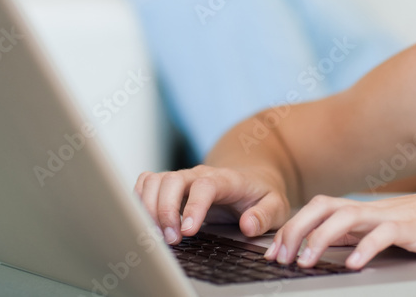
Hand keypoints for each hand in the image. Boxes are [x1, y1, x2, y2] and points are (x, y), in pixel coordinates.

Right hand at [135, 165, 290, 244]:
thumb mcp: (276, 205)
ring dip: (149, 208)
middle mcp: (200, 174)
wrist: (252, 177)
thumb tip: (247, 225)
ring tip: (158, 236)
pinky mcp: (171, 184)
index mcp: (227, 179)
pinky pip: (146, 183)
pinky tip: (146, 223)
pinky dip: (139, 200)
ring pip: (154, 181)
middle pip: (172, 180)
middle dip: (165, 211)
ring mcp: (183, 178)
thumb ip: (265, 215)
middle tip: (171, 240)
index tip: (188, 231)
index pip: (205, 185)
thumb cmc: (261, 193)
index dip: (193, 206)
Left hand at [264, 185, 415, 268]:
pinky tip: (352, 265)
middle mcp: (372, 209)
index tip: (274, 251)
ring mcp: (390, 216)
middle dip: (295, 230)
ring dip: (319, 238)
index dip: (292, 227)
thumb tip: (331, 253)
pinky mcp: (411, 228)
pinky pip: (382, 234)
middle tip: (280, 257)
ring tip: (306, 262)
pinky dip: (364, 249)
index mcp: (365, 210)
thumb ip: (362, 238)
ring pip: (344, 216)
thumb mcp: (389, 233)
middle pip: (321, 206)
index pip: (318, 209)